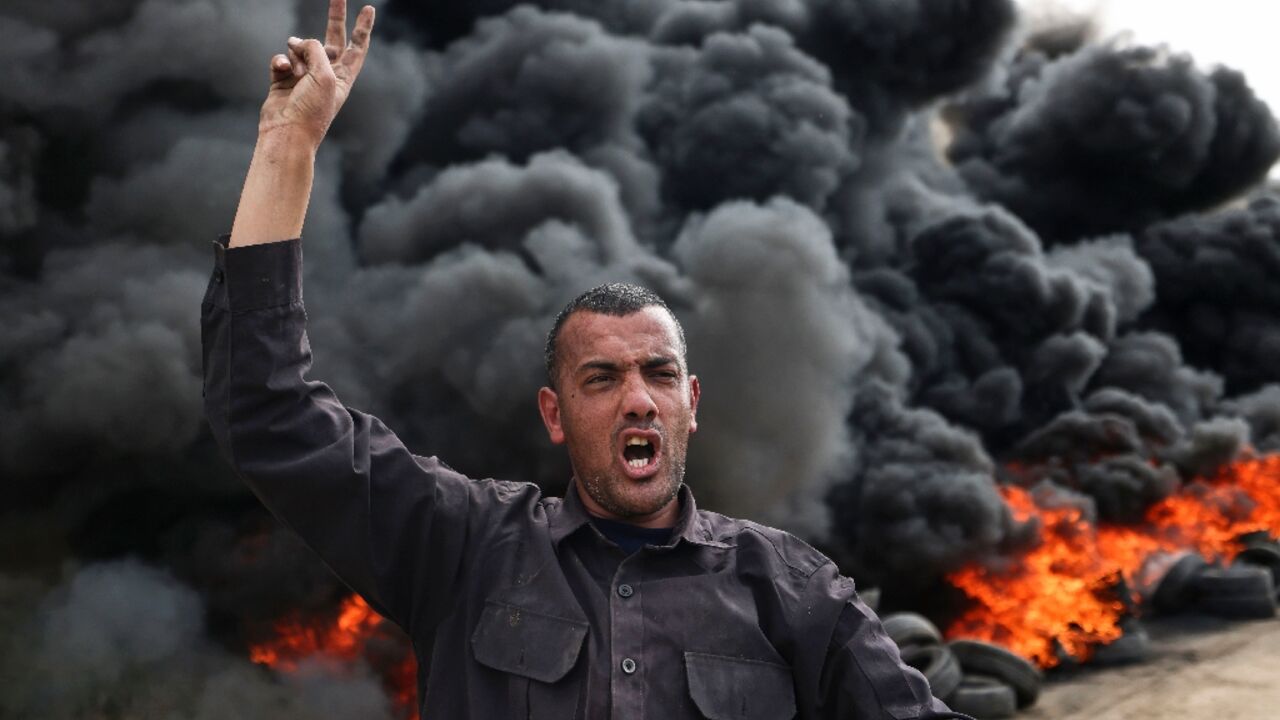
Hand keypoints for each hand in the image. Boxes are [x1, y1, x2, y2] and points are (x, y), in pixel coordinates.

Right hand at [259, 0, 375, 149]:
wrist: (287, 132)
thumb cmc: (311, 109)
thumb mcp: (325, 75)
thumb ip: (317, 49)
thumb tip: (297, 41)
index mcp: (343, 77)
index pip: (356, 47)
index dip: (363, 28)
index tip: (369, 10)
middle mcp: (325, 74)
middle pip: (332, 38)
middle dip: (335, 17)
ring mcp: (303, 75)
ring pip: (299, 47)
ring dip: (296, 54)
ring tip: (297, 73)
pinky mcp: (283, 78)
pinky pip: (281, 58)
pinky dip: (280, 61)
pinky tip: (282, 70)